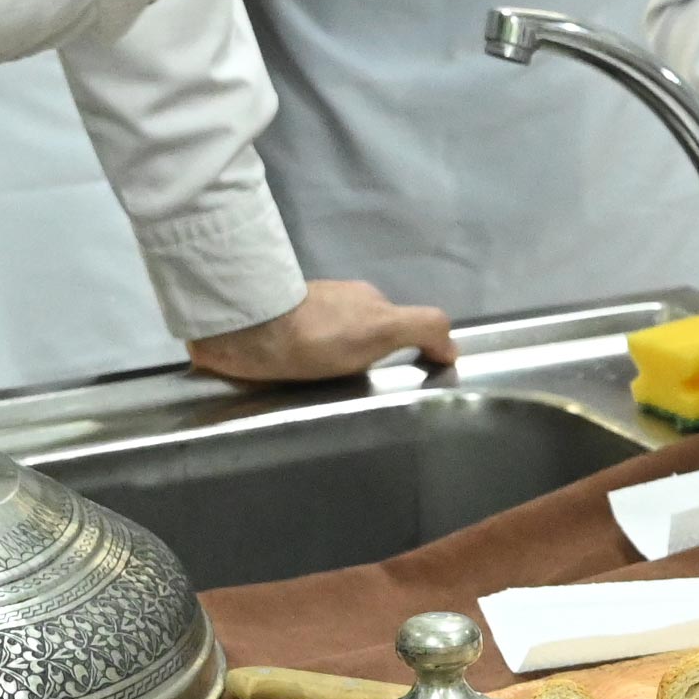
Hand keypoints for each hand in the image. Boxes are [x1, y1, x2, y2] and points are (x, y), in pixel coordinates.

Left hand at [189, 282, 459, 384]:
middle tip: (361, 394)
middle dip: (364, 361)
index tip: (391, 382)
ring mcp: (300, 318)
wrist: (245, 330)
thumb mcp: (383, 327)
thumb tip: (453, 348)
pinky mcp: (270, 337)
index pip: (393, 328)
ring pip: (328, 348)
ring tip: (326, 397)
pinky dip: (301, 369)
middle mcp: (335, 305)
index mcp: (364, 301)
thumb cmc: (320, 333)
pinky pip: (296, 356)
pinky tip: (296, 387)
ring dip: (330, 367)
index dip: (398, 352)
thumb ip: (423, 328)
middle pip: (362, 338)